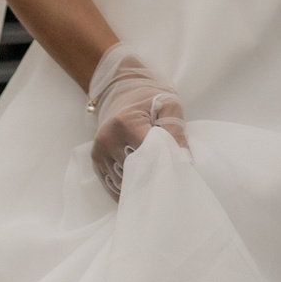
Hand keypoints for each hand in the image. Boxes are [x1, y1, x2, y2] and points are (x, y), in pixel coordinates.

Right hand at [87, 44, 188, 198]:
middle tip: (170, 183)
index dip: (165, 166)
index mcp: (126, 124)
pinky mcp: (96, 160)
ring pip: (123, 183)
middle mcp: (108, 139)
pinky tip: (141, 189)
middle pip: (135, 172)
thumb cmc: (149, 98)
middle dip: (154, 179)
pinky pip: (111, 186)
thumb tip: (184, 161)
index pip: (148, 156)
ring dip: (140, 186)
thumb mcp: (168, 105)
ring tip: (157, 185)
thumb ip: (176, 131)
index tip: (178, 172)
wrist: (122, 90)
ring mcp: (99, 152)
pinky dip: (126, 190)